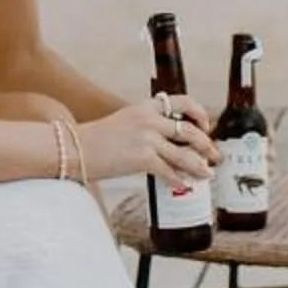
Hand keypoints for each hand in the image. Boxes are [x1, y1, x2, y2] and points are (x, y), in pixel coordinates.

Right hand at [82, 95, 214, 186]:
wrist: (74, 147)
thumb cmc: (96, 139)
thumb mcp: (126, 121)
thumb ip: (146, 125)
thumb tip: (166, 142)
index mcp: (146, 107)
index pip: (183, 101)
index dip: (199, 114)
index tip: (205, 126)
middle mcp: (150, 120)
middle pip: (190, 131)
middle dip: (207, 146)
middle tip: (213, 156)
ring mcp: (148, 139)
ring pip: (185, 154)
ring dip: (200, 166)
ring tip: (207, 174)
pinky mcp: (142, 158)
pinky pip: (170, 171)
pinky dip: (180, 180)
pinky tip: (184, 185)